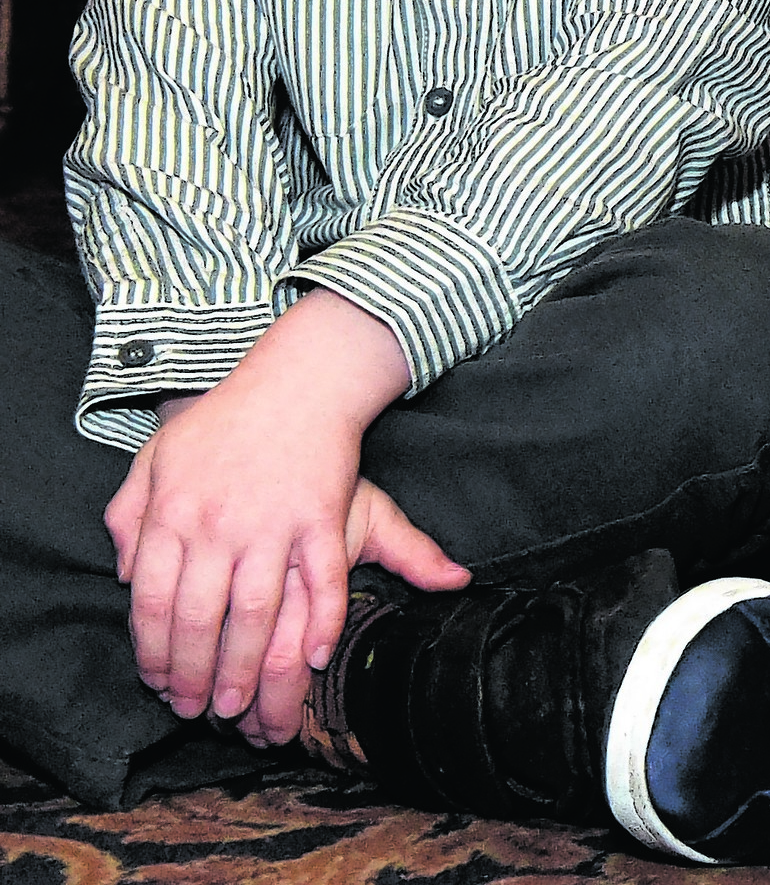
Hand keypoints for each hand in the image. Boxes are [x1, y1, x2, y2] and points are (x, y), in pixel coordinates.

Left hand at [105, 297, 453, 739]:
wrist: (297, 379)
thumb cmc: (225, 421)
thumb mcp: (157, 459)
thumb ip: (131, 518)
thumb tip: (124, 574)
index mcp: (171, 513)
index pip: (150, 602)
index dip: (153, 654)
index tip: (160, 686)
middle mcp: (217, 524)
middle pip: (200, 619)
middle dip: (198, 677)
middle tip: (201, 712)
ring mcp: (272, 521)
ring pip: (256, 612)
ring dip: (250, 668)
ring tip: (244, 708)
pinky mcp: (321, 515)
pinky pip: (322, 579)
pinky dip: (322, 622)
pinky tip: (314, 658)